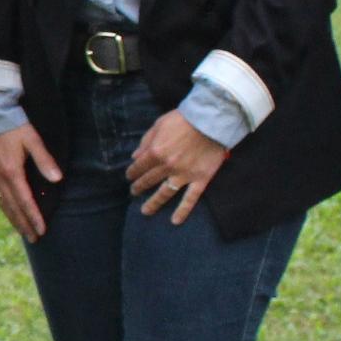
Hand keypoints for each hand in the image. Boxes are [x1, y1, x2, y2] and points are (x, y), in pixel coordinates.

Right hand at [0, 122, 61, 241]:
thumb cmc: (14, 125)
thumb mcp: (33, 140)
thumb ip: (45, 160)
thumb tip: (57, 179)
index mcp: (11, 172)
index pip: (25, 201)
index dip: (34, 217)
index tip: (42, 230)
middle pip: (12, 207)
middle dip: (23, 224)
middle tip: (34, 239)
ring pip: (2, 203)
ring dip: (13, 218)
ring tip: (22, 230)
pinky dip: (4, 207)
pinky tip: (9, 211)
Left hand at [125, 109, 226, 225]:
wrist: (211, 120)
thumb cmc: (183, 119)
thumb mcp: (158, 125)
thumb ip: (145, 142)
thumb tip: (134, 157)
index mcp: (155, 152)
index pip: (138, 167)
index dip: (132, 173)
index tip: (130, 176)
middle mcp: (167, 166)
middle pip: (149, 181)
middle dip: (139, 187)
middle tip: (134, 192)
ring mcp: (184, 174)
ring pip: (165, 193)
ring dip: (154, 203)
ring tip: (145, 211)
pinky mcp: (201, 179)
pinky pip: (190, 198)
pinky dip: (183, 211)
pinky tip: (175, 221)